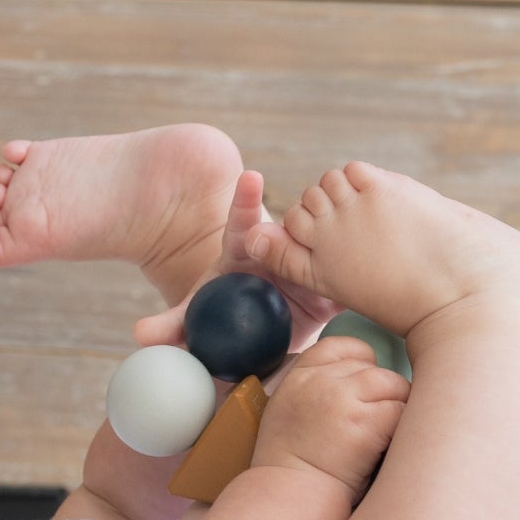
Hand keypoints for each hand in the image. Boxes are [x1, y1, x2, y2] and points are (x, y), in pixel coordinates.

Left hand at [132, 171, 339, 352]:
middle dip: (292, 215)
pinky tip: (379, 270)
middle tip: (285, 194)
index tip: (251, 177)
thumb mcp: (198, 322)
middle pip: (289, 230)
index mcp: (243, 252)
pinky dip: (354, 280)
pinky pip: (342, 285)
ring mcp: (306, 270)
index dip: (245, 201)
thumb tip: (140, 334)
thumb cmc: (226, 322)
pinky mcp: (329, 294)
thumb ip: (174, 326)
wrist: (262, 342)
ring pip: (320, 250)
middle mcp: (278, 253)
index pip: (243, 223)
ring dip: (329, 242)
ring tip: (342, 233)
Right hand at [251, 336, 409, 503]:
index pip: (343, 347)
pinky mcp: (366, 421)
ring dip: (395, 411)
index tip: (361, 393)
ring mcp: (343, 398)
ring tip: (380, 439)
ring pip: (394, 386)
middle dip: (381, 395)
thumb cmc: (292, 468)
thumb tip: (361, 379)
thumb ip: (316, 389)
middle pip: (374, 369)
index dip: (361, 366)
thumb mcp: (288, 413)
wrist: (288, 500)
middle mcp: (320, 381)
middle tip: (374, 427)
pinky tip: (385, 450)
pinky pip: (402, 410)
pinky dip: (400, 431)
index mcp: (299, 376)